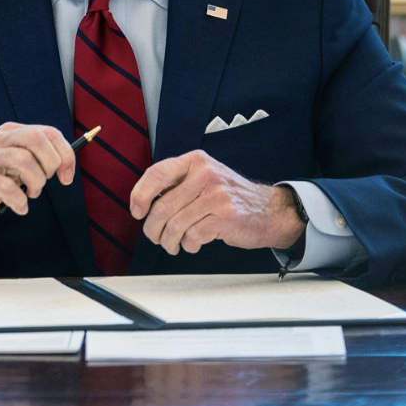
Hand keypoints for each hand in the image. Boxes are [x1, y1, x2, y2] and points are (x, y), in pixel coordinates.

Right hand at [0, 122, 75, 243]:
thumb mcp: (11, 167)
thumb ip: (32, 160)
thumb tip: (65, 163)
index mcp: (8, 134)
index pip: (46, 132)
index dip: (64, 153)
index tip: (67, 176)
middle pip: (36, 139)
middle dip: (51, 164)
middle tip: (46, 183)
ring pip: (23, 161)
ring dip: (36, 183)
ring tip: (30, 195)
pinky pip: (5, 187)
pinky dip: (19, 201)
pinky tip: (18, 207)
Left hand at [128, 150, 306, 254]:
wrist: (269, 210)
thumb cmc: (230, 197)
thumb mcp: (205, 177)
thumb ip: (178, 183)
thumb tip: (142, 201)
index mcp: (196, 161)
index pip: (156, 174)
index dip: (140, 195)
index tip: (137, 211)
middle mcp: (205, 174)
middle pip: (162, 207)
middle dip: (153, 229)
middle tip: (156, 237)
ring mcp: (216, 195)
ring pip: (174, 225)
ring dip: (169, 241)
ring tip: (174, 243)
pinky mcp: (225, 217)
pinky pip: (192, 236)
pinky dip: (188, 245)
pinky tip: (194, 243)